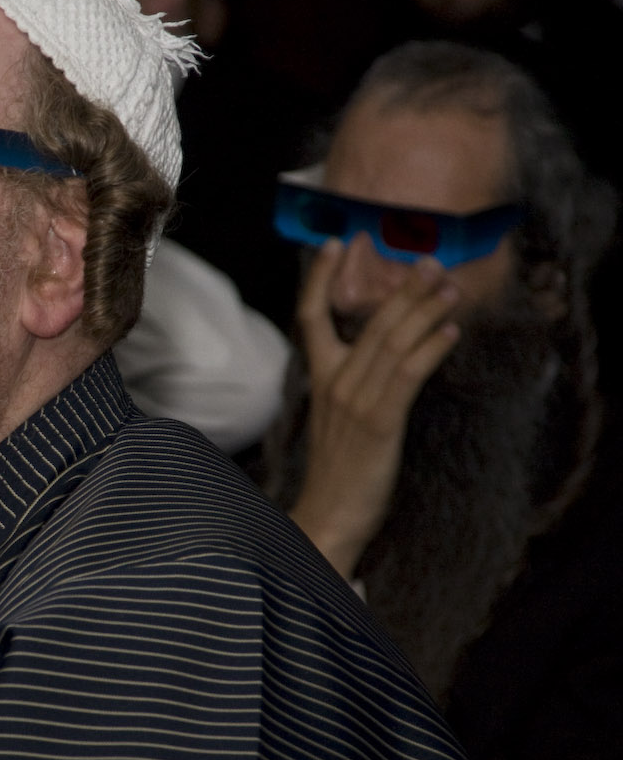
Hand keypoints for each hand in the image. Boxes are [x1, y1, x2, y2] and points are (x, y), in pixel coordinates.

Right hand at [287, 242, 461, 578]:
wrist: (328, 515)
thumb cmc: (339, 471)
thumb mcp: (340, 418)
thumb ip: (354, 383)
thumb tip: (384, 355)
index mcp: (321, 379)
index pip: (311, 316)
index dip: (319, 278)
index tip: (334, 244)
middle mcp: (335, 384)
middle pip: (368, 323)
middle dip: (402, 288)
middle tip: (429, 260)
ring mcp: (355, 402)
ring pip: (391, 343)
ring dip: (424, 312)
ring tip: (449, 288)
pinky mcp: (378, 423)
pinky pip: (407, 376)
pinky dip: (430, 350)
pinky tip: (449, 333)